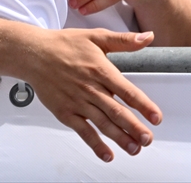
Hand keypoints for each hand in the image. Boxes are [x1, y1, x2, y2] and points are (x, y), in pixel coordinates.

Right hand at [20, 28, 159, 161]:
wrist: (34, 54)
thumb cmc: (64, 44)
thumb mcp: (96, 36)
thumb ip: (124, 40)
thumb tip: (147, 37)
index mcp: (100, 70)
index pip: (127, 91)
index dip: (143, 105)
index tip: (156, 117)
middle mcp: (90, 88)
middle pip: (116, 112)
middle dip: (134, 127)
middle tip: (148, 138)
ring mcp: (77, 102)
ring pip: (102, 124)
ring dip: (120, 138)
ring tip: (135, 148)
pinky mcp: (66, 112)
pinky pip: (83, 131)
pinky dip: (95, 144)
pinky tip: (107, 154)